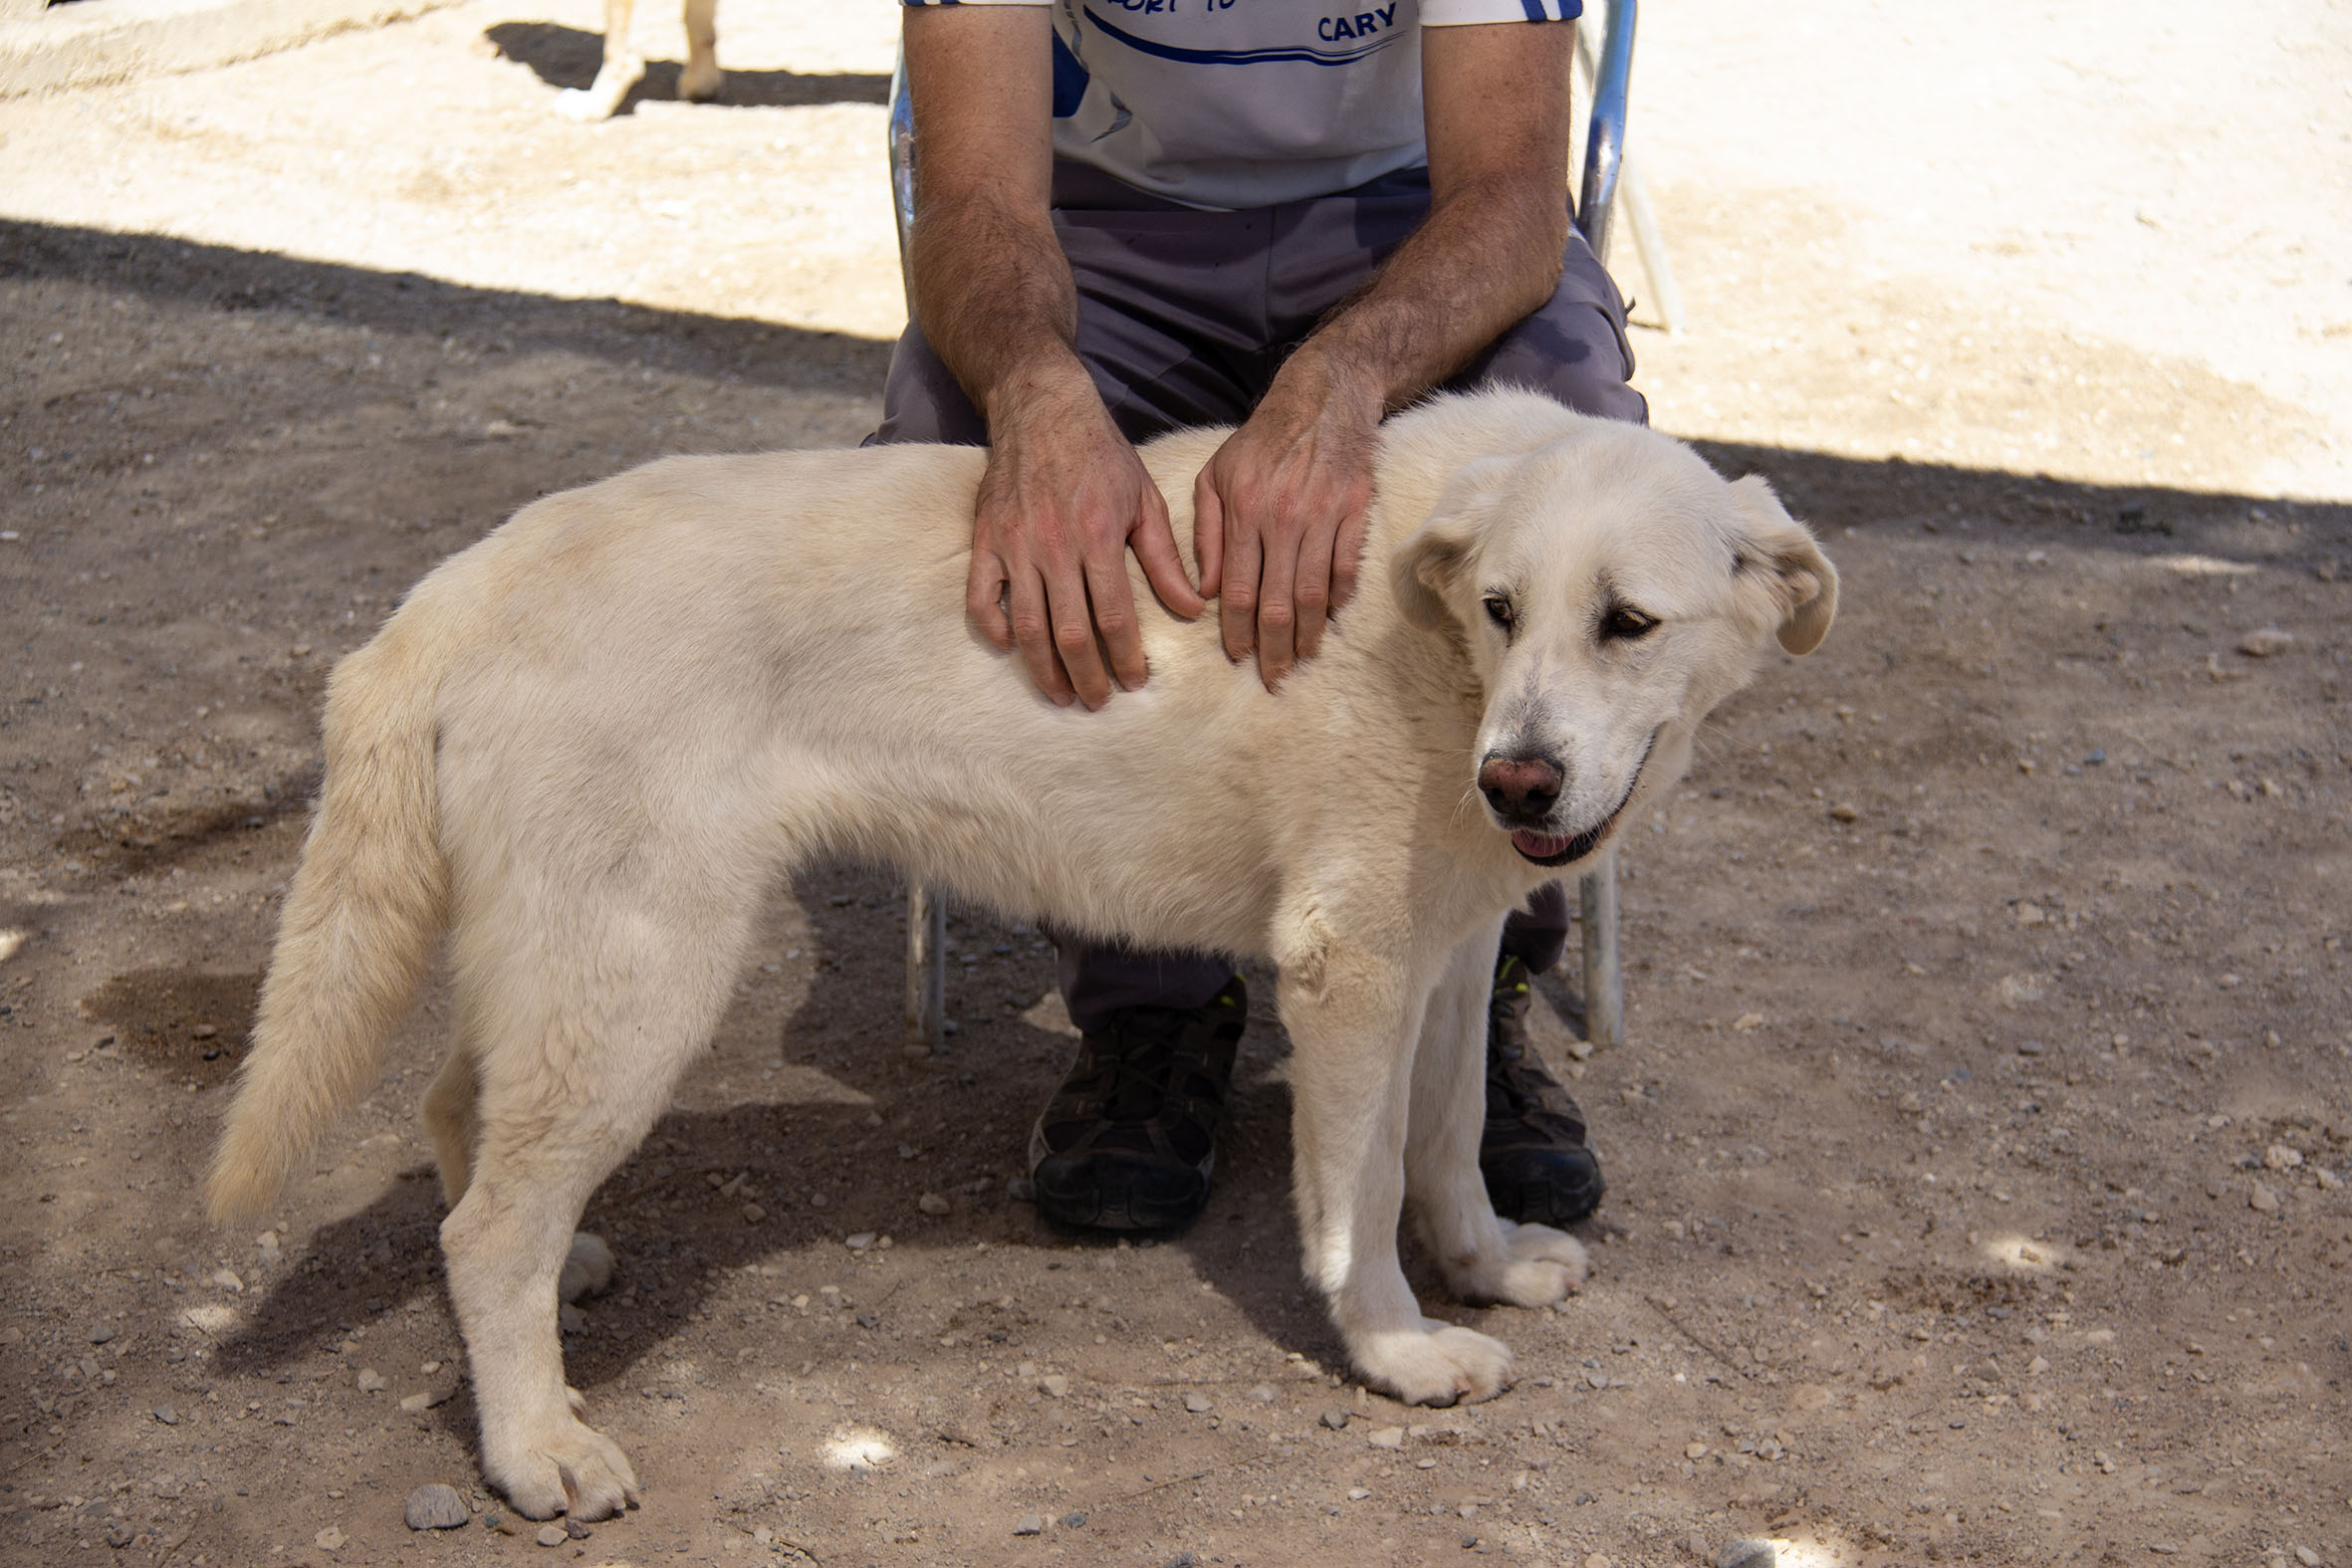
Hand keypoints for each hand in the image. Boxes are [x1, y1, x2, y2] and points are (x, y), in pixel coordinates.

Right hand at [970, 366, 1205, 707]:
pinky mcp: (985, 540)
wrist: (1042, 408)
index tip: (1136, 683)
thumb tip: (1192, 608)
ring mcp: (1014, 545)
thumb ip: (1165, 559)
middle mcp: (1055, 545)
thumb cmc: (1101, 455)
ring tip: (1060, 695)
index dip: (1126, 659)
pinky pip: (981, 599)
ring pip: (1026, 626)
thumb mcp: (1145, 500)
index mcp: (1099, 536)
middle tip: (1098, 702)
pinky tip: (1012, 648)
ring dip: (1043, 669)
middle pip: (1070, 633)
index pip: (1114, 618)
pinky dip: (993, 629)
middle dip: (1087, 677)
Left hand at [1194, 355, 1379, 689]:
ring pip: (1314, 594)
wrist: (1322, 400)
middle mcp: (1284, 518)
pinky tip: (1328, 620)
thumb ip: (1206, 535)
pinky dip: (1338, 600)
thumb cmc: (1260, 443)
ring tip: (1302, 660)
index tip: (1237, 658)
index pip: (1238, 590)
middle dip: (1274, 649)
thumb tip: (1206, 592)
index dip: (1237, 632)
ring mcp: (1324, 517)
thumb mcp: (1214, 476)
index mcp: (1244, 511)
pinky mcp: (1356, 513)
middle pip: (1278, 603)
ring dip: (1308, 635)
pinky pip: (1346, 570)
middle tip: (1273, 680)